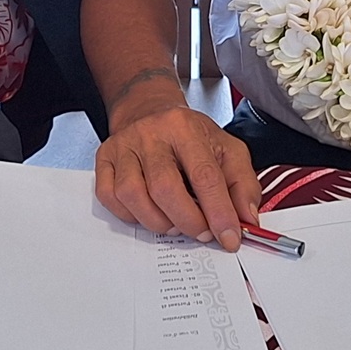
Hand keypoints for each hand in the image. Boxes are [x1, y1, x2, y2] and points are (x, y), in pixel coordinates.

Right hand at [95, 97, 259, 251]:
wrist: (150, 112)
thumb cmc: (190, 136)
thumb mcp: (227, 149)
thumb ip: (243, 184)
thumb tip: (246, 219)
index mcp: (185, 127)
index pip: (204, 175)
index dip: (218, 212)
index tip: (229, 238)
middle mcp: (150, 134)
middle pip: (165, 188)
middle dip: (188, 221)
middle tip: (202, 232)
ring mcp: (123, 147)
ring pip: (133, 196)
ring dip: (159, 222)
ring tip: (176, 223)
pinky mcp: (103, 160)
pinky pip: (111, 198)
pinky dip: (132, 215)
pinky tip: (150, 212)